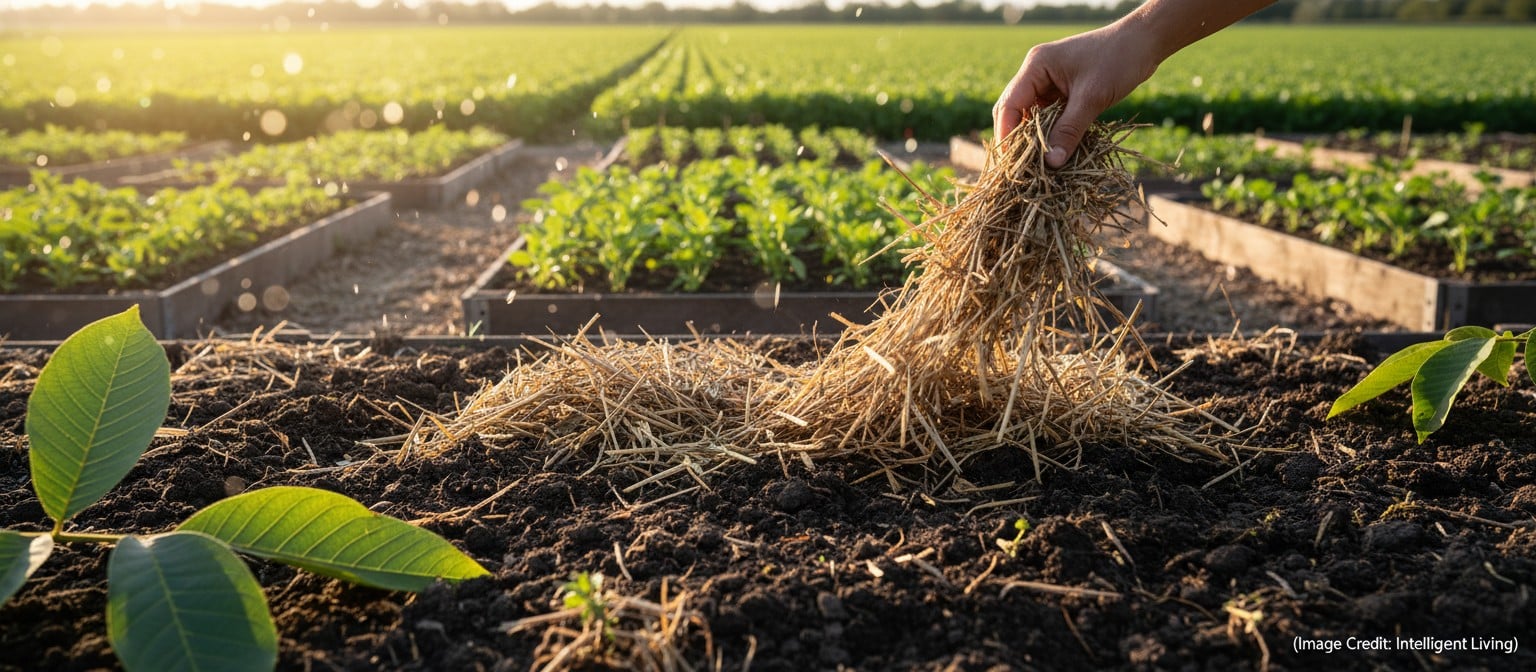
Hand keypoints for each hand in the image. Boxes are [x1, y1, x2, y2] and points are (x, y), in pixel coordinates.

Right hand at [993, 25, 1159, 167]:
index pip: (1010, 104)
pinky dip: (1051, 132)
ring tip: (1037, 165)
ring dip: (1036, 138)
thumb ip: (1069, 130)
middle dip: (1017, 139)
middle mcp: (1037, 72)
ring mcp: (1049, 81)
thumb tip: (1051, 163)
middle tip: (1021, 169)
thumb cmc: (1117, 60)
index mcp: (1036, 66)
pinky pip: (1049, 116)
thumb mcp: (1092, 97)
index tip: (1010, 163)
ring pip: (1032, 116)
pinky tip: (1055, 150)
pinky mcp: (1062, 90)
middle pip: (1015, 111)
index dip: (1006, 134)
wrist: (1144, 42)